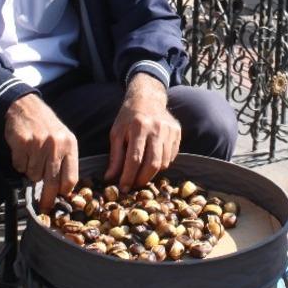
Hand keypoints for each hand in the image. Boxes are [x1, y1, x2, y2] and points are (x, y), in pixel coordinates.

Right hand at [4, 94, 78, 211]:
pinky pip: (20, 166)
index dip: (64, 191)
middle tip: (44, 207)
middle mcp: (56, 145)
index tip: (59, 198)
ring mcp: (39, 144)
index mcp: (70, 145)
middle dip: (48, 198)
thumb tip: (64, 188)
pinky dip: (19, 163)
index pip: (71, 178)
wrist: (25, 106)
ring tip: (32, 156)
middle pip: (52, 182)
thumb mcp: (63, 138)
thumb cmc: (46, 126)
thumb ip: (65, 160)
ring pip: (33, 175)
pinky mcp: (22, 143)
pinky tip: (22, 151)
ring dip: (31, 172)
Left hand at [104, 75, 181, 189]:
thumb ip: (115, 157)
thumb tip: (110, 178)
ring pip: (163, 163)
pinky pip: (171, 157)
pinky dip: (161, 164)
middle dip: (142, 179)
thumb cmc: (128, 117)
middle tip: (134, 185)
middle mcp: (157, 128)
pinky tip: (152, 161)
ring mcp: (169, 130)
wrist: (147, 98)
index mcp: (139, 127)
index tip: (123, 188)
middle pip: (152, 164)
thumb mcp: (117, 133)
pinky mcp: (177, 132)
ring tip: (141, 174)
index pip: (134, 159)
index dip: (128, 177)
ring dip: (152, 173)